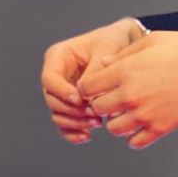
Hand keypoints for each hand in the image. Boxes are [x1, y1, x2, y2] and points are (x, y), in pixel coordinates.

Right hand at [40, 17, 144, 143]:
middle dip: (72, 111)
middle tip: (94, 116)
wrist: (127, 44)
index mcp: (58, 56)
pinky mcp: (72, 104)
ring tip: (97, 123)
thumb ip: (96, 70)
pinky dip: (73, 131)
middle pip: (52, 99)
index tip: (80, 100)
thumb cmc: (115, 40)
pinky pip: (66, 122)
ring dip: (74, 122)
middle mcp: (57, 75)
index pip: (50, 78)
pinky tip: (87, 136)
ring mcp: (63, 91)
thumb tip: (86, 96)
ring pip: (58, 113)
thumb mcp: (107, 48)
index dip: (62, 92)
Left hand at [76, 30, 177, 149]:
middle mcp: (130, 95)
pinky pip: (135, 142)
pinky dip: (135, 136)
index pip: (87, 88)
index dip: (90, 86)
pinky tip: (143, 123)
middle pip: (97, 109)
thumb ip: (124, 53)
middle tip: (114, 98)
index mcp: (125, 71)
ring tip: (129, 111)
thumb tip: (104, 64)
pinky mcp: (160, 128)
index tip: (99, 85)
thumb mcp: (153, 40)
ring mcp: (144, 114)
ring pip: (113, 129)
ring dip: (117, 121)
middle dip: (102, 103)